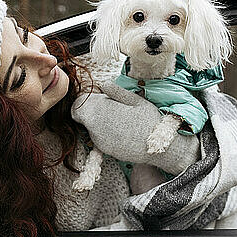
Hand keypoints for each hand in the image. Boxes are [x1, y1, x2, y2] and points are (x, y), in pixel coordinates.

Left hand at [71, 81, 200, 174]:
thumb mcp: (136, 101)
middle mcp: (96, 128)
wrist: (159, 148)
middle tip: (109, 109)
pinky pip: (99, 139)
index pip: (78, 105)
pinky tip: (120, 132)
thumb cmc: (150, 121)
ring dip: (99, 123)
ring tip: (118, 121)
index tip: (97, 101)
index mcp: (102, 111)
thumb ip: (117, 92)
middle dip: (92, 112)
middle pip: (84, 117)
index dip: (85, 102)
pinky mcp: (105, 151)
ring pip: (91, 128)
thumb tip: (103, 84)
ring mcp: (100, 141)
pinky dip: (105, 134)